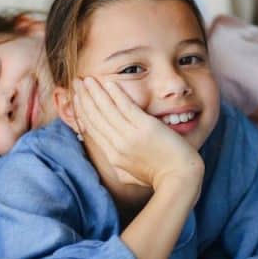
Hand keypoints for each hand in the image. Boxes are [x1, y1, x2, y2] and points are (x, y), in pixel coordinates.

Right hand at [73, 77, 202, 189]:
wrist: (180, 179)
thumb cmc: (161, 178)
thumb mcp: (133, 176)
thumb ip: (121, 168)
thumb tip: (115, 163)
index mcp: (113, 156)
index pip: (93, 129)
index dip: (83, 111)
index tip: (77, 98)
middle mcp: (117, 146)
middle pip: (95, 117)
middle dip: (84, 98)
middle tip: (77, 83)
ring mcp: (130, 137)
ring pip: (106, 110)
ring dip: (95, 92)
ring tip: (87, 79)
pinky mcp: (145, 128)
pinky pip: (125, 107)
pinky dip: (115, 94)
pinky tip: (108, 82)